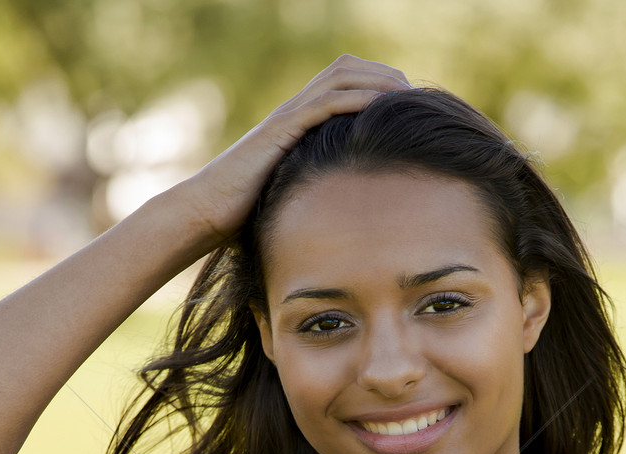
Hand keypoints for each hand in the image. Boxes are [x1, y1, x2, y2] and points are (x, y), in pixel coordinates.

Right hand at [185, 54, 411, 248]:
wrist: (208, 214)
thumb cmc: (246, 214)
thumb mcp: (293, 196)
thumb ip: (317, 188)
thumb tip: (351, 212)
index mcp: (299, 122)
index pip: (345, 83)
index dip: (380, 84)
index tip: (410, 107)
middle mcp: (295, 110)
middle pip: (348, 68)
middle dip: (386, 75)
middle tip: (417, 95)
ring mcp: (287, 117)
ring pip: (340, 76)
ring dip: (378, 80)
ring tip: (407, 96)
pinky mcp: (281, 130)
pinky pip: (325, 102)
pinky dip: (357, 99)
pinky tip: (382, 107)